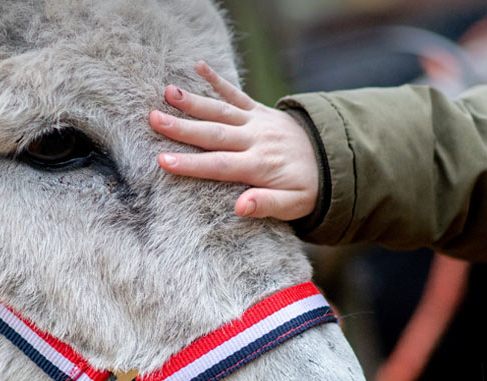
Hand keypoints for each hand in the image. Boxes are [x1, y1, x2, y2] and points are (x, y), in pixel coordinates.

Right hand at [150, 61, 318, 220]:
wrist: (333, 159)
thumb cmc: (308, 188)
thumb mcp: (295, 205)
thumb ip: (267, 205)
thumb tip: (240, 207)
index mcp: (259, 166)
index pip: (219, 165)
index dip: (190, 164)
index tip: (163, 160)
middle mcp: (255, 141)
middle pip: (214, 134)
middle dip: (182, 128)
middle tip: (153, 119)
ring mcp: (257, 123)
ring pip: (221, 111)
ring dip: (194, 101)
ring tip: (168, 93)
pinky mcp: (260, 111)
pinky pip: (237, 94)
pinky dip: (218, 80)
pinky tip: (198, 66)